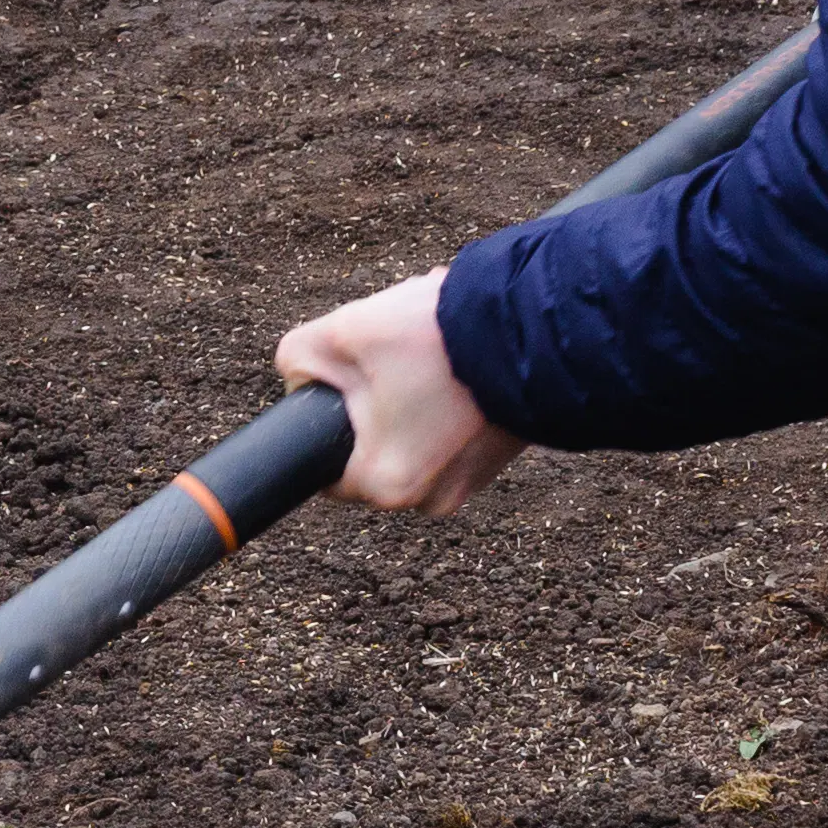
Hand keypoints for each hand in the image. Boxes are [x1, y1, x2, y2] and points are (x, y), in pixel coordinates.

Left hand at [274, 270, 531, 514]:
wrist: (532, 328)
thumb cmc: (436, 337)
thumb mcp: (338, 334)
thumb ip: (296, 363)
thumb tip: (300, 383)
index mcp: (384, 484)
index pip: (326, 466)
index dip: (325, 418)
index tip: (343, 384)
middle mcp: (428, 499)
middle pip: (369, 448)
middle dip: (370, 403)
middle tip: (392, 361)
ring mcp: (466, 484)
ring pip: (406, 438)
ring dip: (406, 401)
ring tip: (427, 359)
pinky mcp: (493, 462)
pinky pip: (444, 435)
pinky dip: (441, 404)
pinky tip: (454, 367)